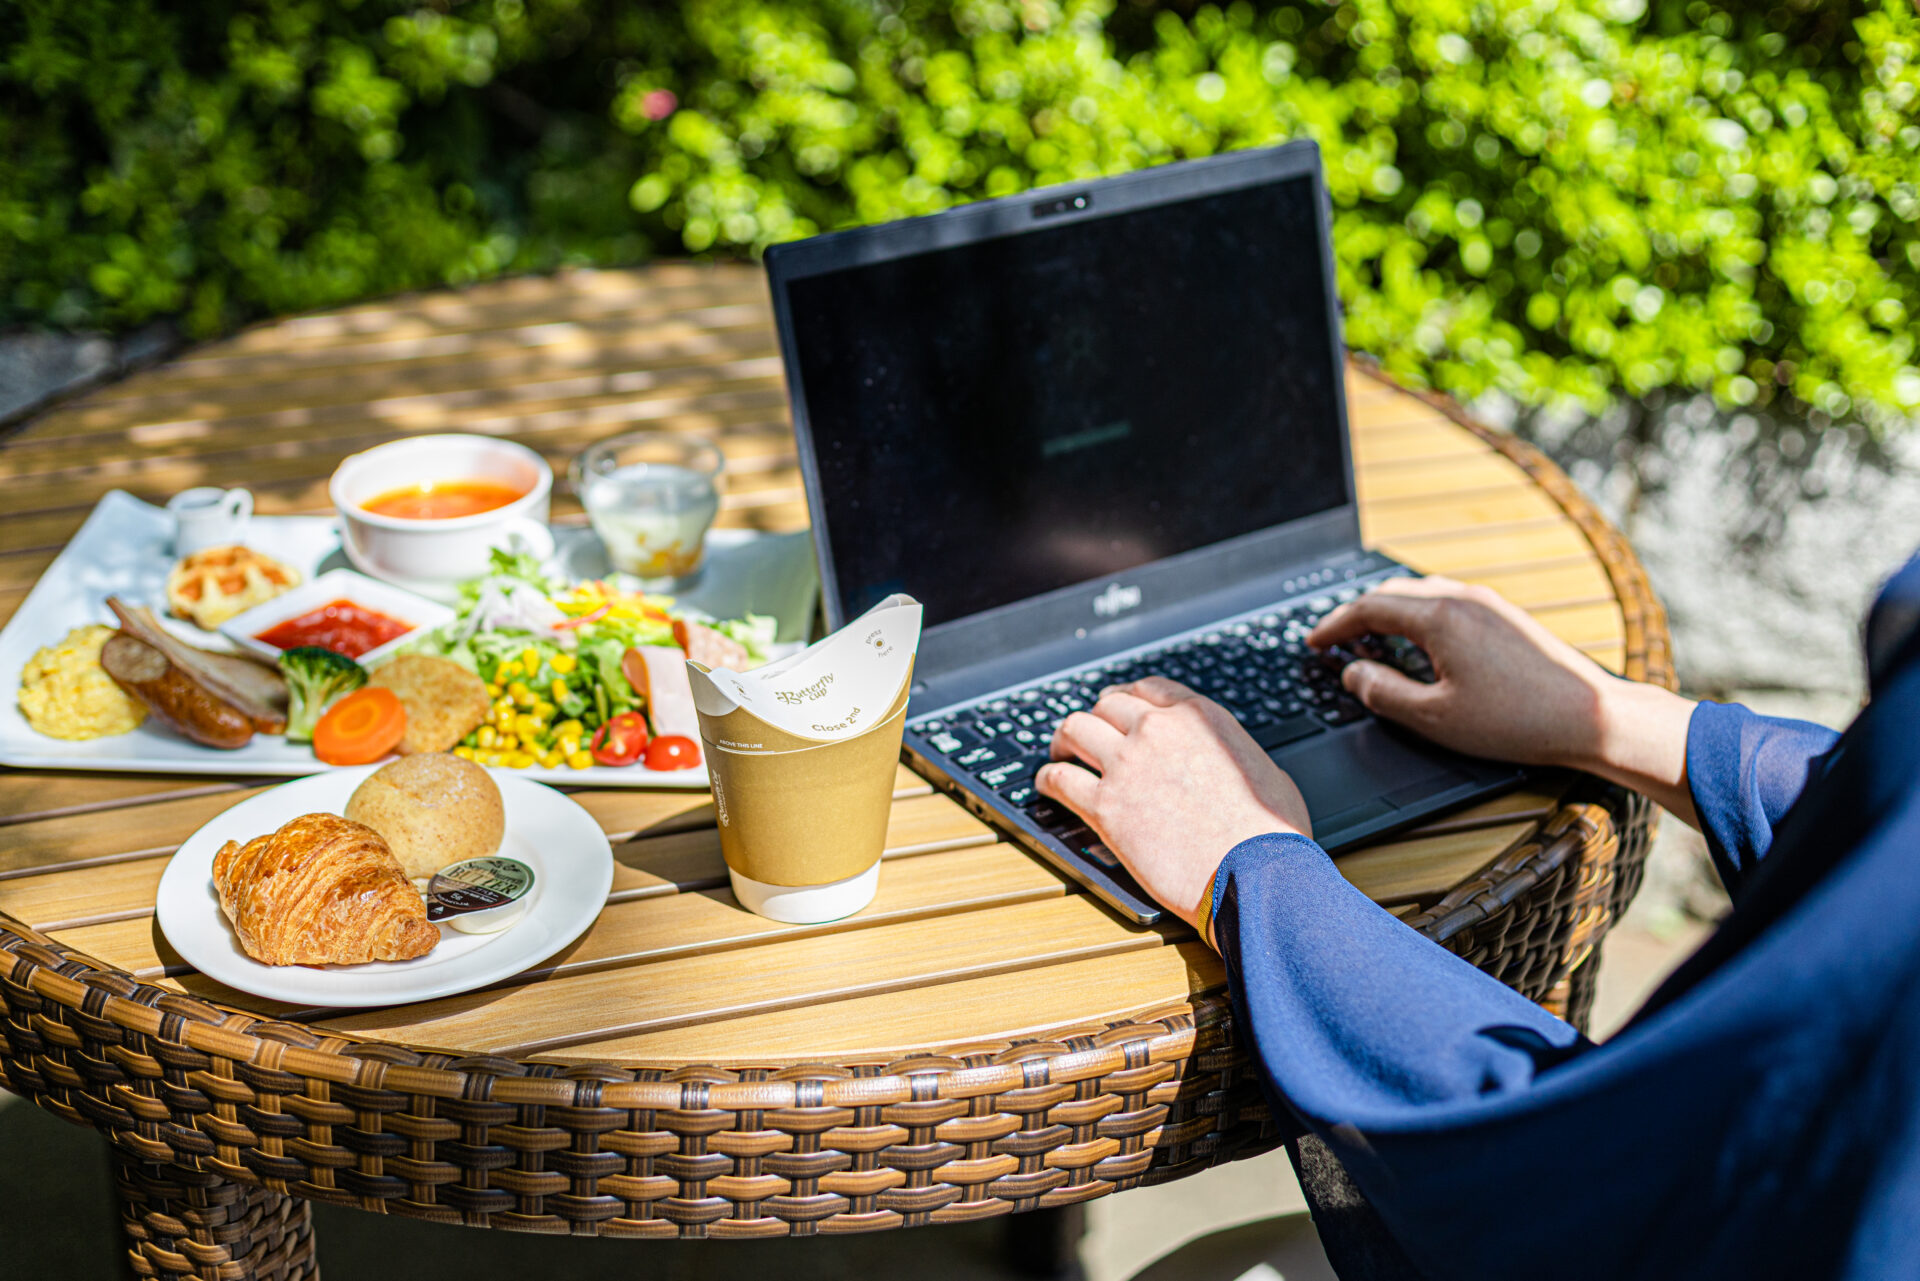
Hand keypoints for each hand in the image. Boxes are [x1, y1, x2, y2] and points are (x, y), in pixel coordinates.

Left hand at [1035, 677, 1311, 938]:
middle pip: (1107, 705)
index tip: (1119, 712)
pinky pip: (1059, 778)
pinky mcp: (1105, 806)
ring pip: (1074, 729)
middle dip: (1096, 718)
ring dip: (1063, 740)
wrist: (1256, 873)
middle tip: (1088, 736)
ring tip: (1060, 754)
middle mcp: (1158, 730)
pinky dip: (1047, 779)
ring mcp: (1127, 765)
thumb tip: (1233, 765)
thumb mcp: (1266, 773)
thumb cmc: (1270, 834)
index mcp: (1199, 718)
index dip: (1127, 700)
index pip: (1148, 690)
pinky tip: (1046, 786)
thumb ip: (1236, 757)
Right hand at [1308, 576, 1697, 822]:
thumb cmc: (1518, 721)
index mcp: (1439, 618)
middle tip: (1333, 641)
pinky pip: (1447, 602)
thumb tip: (1352, 673)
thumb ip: (1383, 693)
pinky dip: (1418, 616)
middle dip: (1356, 615)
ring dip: (1388, 612)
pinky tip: (1420, 643)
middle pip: (1392, 593)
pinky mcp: (1506, 617)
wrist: (1593, 716)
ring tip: (1371, 641)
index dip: (1333, 626)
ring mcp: (1488, 604)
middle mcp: (1462, 599)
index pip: (1368, 608)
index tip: (1312, 643)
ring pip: (1421, 594)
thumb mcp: (1435, 718)